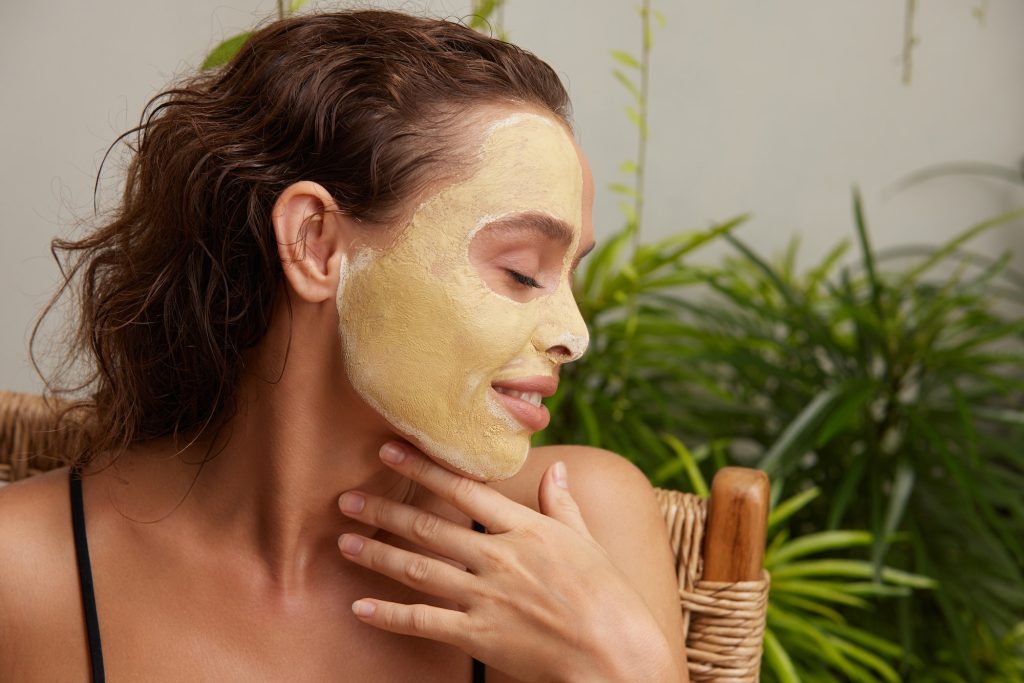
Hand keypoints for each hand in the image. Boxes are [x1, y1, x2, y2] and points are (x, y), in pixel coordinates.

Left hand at [336, 441, 677, 682]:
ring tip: (343, 542)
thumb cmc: (609, 596)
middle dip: (383, 510)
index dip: (423, 468)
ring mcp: (486, 596)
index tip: (391, 450)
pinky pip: (424, 622)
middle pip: (429, 527)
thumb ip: (564, 505)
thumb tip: (558, 469)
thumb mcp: (588, 541)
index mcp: (525, 528)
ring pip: (419, 569)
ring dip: (377, 554)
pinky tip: (361, 608)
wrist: (615, 653)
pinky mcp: (479, 635)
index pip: (464, 488)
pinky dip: (390, 615)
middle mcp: (499, 557)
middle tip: (346, 498)